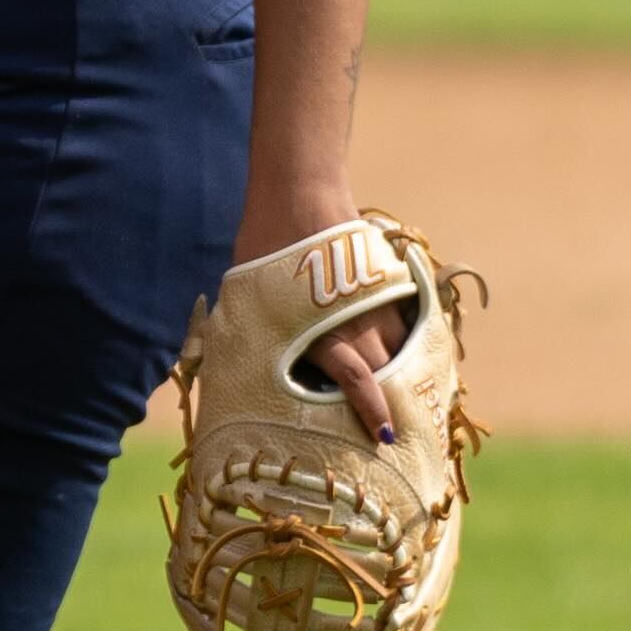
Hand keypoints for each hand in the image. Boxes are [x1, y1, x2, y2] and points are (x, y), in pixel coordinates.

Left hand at [237, 187, 408, 443]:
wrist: (299, 195)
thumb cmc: (264, 247)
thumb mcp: (246, 296)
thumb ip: (250, 333)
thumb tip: (219, 364)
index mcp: (321, 331)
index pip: (356, 380)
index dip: (373, 410)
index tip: (384, 434)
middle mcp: (358, 322)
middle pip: (390, 373)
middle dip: (397, 401)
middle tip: (401, 430)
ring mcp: (380, 303)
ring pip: (405, 349)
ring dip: (405, 373)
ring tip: (409, 398)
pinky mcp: (391, 285)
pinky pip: (410, 323)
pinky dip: (411, 343)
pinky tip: (409, 358)